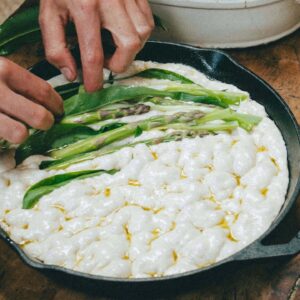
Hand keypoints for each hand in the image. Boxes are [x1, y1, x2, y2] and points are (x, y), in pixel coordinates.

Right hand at [0, 58, 62, 143]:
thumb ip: (17, 81)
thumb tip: (48, 100)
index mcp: (5, 70)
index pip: (44, 91)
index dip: (57, 105)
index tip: (60, 110)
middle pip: (39, 115)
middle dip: (48, 122)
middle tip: (46, 123)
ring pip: (20, 133)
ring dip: (24, 134)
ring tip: (20, 130)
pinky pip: (3, 139)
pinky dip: (5, 138)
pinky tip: (2, 131)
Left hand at [39, 0, 153, 91]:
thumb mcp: (49, 13)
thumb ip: (55, 47)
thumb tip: (71, 74)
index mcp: (85, 6)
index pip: (93, 53)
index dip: (94, 77)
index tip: (93, 87)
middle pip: (129, 44)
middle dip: (119, 62)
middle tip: (106, 61)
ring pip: (142, 34)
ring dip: (130, 49)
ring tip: (114, 45)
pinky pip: (148, 22)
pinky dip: (139, 35)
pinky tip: (124, 33)